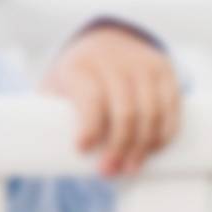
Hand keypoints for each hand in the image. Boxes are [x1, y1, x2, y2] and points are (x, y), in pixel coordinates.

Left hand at [42, 25, 182, 175]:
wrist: (106, 40)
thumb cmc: (76, 77)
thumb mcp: (56, 86)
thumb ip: (47, 113)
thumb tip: (39, 153)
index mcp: (81, 66)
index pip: (91, 97)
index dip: (89, 127)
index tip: (82, 149)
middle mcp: (115, 62)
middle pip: (125, 111)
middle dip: (118, 147)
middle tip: (108, 171)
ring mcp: (144, 65)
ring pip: (151, 112)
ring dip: (143, 146)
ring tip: (130, 167)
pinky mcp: (165, 70)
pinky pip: (171, 106)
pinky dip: (164, 132)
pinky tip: (153, 150)